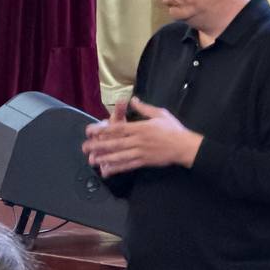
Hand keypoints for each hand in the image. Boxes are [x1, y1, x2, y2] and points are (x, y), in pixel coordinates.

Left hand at [81, 96, 201, 175]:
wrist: (185, 147)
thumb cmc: (173, 129)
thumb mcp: (160, 113)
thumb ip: (144, 108)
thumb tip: (133, 99)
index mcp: (140, 127)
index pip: (118, 128)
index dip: (103, 130)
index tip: (91, 131)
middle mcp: (138, 140)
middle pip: (115, 143)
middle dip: (98, 146)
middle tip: (85, 147)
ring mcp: (141, 152)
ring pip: (119, 156)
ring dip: (104, 158)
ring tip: (92, 160)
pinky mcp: (144, 162)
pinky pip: (128, 165)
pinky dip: (117, 168)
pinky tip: (108, 170)